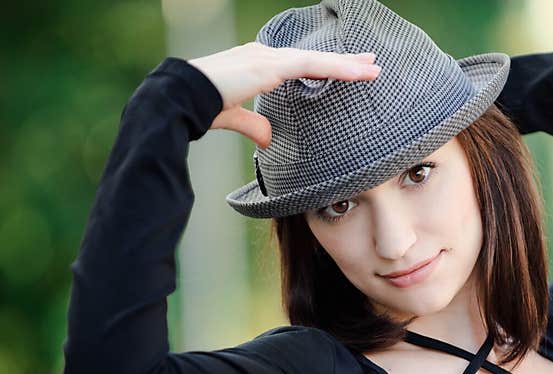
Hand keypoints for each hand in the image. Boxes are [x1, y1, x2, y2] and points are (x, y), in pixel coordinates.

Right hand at [187, 42, 380, 147]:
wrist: (179, 97)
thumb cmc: (201, 106)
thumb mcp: (234, 117)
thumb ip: (254, 125)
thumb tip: (270, 139)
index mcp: (257, 64)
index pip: (300, 64)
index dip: (326, 66)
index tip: (349, 70)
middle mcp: (264, 55)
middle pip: (313, 57)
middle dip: (343, 61)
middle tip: (371, 63)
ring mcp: (266, 58)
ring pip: (316, 59)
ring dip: (347, 64)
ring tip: (373, 68)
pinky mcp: (268, 65)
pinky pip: (310, 64)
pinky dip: (336, 68)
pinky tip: (357, 72)